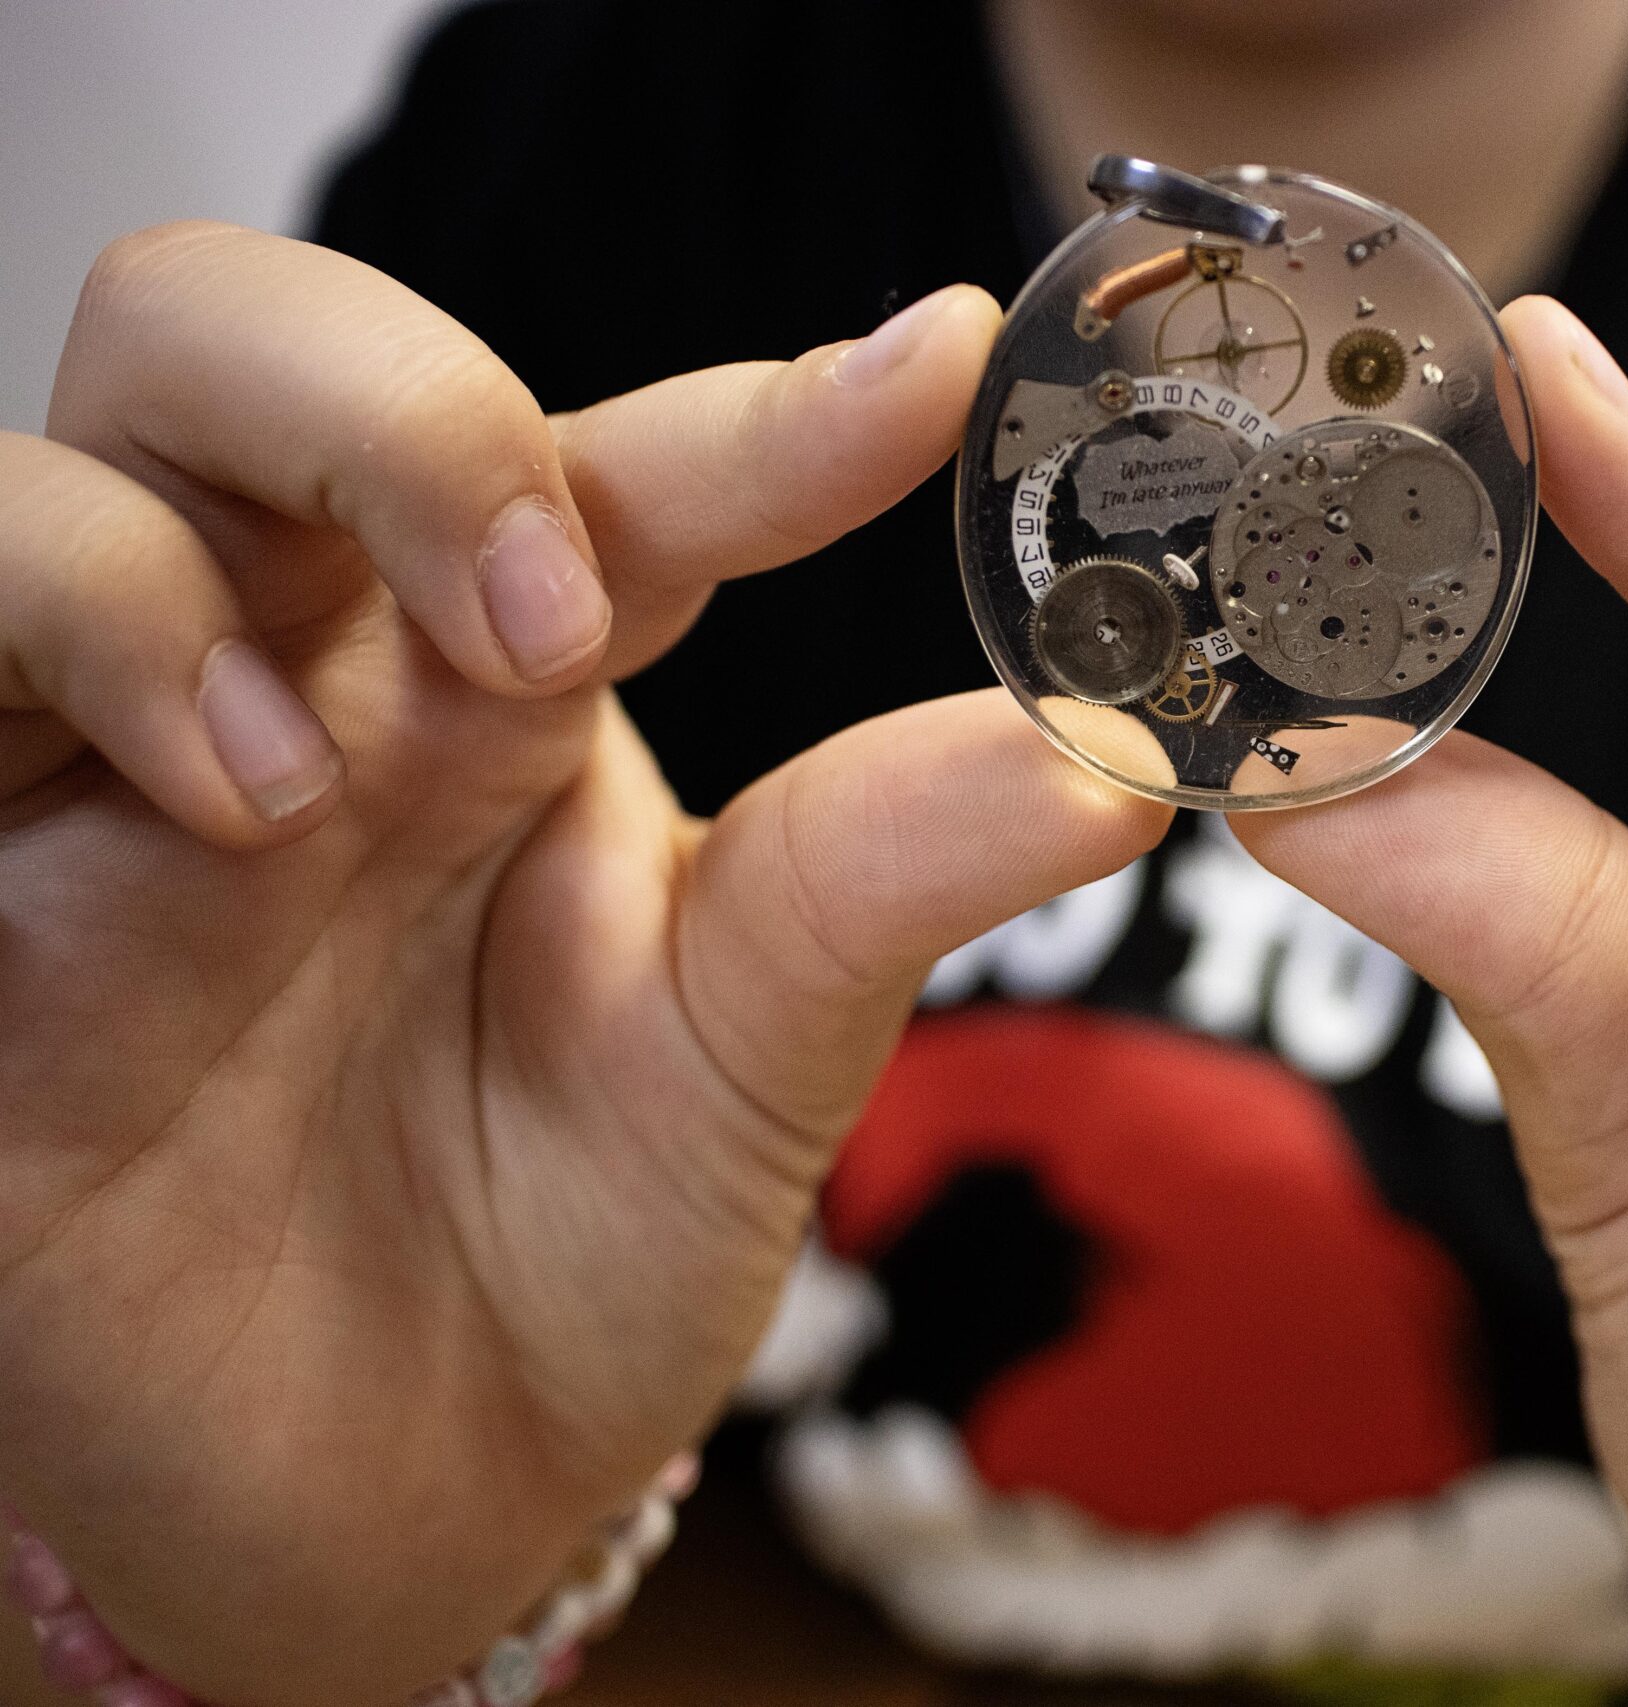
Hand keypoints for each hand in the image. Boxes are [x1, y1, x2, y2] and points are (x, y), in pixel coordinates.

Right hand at [0, 224, 1166, 1706]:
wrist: (396, 1499)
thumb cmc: (572, 1246)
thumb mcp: (753, 1055)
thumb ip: (888, 878)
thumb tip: (1114, 757)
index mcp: (509, 686)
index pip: (621, 468)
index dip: (777, 404)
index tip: (943, 366)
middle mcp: (306, 677)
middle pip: (261, 346)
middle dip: (401, 405)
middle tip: (550, 607)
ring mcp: (111, 764)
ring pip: (66, 458)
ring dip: (196, 547)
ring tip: (319, 772)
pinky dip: (69, 641)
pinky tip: (211, 808)